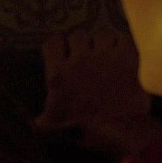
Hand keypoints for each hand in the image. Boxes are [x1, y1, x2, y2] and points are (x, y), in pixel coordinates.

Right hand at [34, 29, 161, 156]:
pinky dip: (122, 44)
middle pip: (78, 35)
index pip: (53, 43)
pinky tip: (122, 54)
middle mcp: (79, 59)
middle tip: (88, 55)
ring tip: (107, 54)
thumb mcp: (57, 124)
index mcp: (59, 73)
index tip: (64, 51)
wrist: (120, 129)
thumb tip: (34, 124)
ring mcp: (104, 56)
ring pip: (101, 34)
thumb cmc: (85, 127)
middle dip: (83, 44)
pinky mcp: (126, 56)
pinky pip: (122, 38)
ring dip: (103, 43)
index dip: (59, 45)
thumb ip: (44, 119)